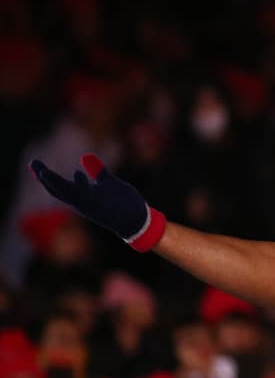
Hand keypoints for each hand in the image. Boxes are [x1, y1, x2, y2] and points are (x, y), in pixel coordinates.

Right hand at [29, 153, 166, 250]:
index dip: (45, 178)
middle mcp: (82, 203)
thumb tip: (85, 156)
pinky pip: (88, 197)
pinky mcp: (102, 206)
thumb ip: (97, 171)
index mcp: (82, 198)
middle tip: (33, 163)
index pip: (59, 188)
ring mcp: (90, 205)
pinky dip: (80, 186)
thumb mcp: (109, 183)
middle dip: (44, 178)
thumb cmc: (124, 202)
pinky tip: (77, 173)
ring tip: (43, 171)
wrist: (139, 221)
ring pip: (67, 194)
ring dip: (55, 183)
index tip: (34, 165)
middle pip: (57, 190)